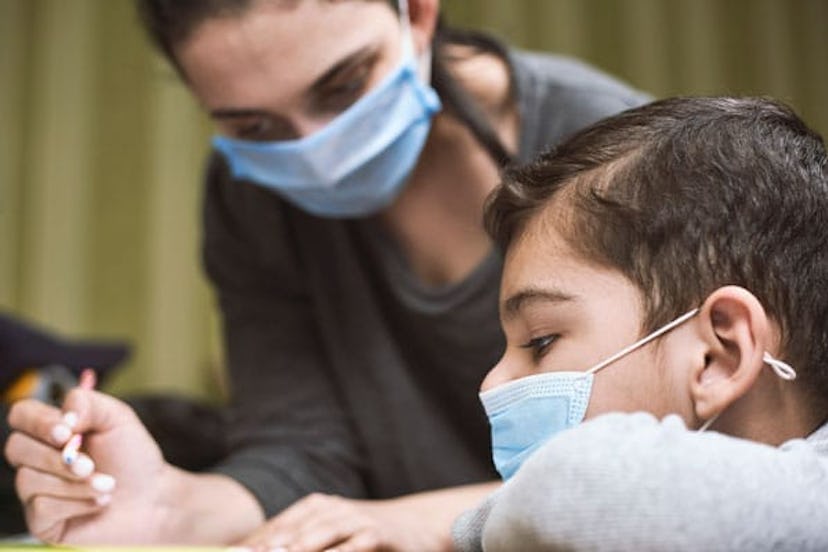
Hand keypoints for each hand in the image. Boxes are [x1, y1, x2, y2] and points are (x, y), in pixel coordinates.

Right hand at [5, 387, 170, 543]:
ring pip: (28, 480)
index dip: (38, 422)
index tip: (68, 432)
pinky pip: (41, 508)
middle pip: (17, 448)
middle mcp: (37, 457)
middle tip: (90, 465)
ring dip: (74, 483)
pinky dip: (76, 503)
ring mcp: (36, 489)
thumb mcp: (117, 418)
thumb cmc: (132, 456)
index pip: (22, 415)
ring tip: (108, 485)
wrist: (152, 496)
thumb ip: (88, 403)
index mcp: (52, 429)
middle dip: (57, 458)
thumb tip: (64, 417)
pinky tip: (98, 502)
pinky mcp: (42, 519)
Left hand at [239, 493, 452, 551]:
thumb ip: (300, 540)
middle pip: (291, 532)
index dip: (251, 544)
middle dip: (266, 548)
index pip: (275, 527)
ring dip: (297, 549)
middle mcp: (331, 510)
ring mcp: (354, 520)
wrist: (416, 524)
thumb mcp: (331, 533)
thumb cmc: (363, 533)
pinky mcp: (376, 534)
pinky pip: (353, 547)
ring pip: (319, 536)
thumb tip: (259, 550)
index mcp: (314, 508)